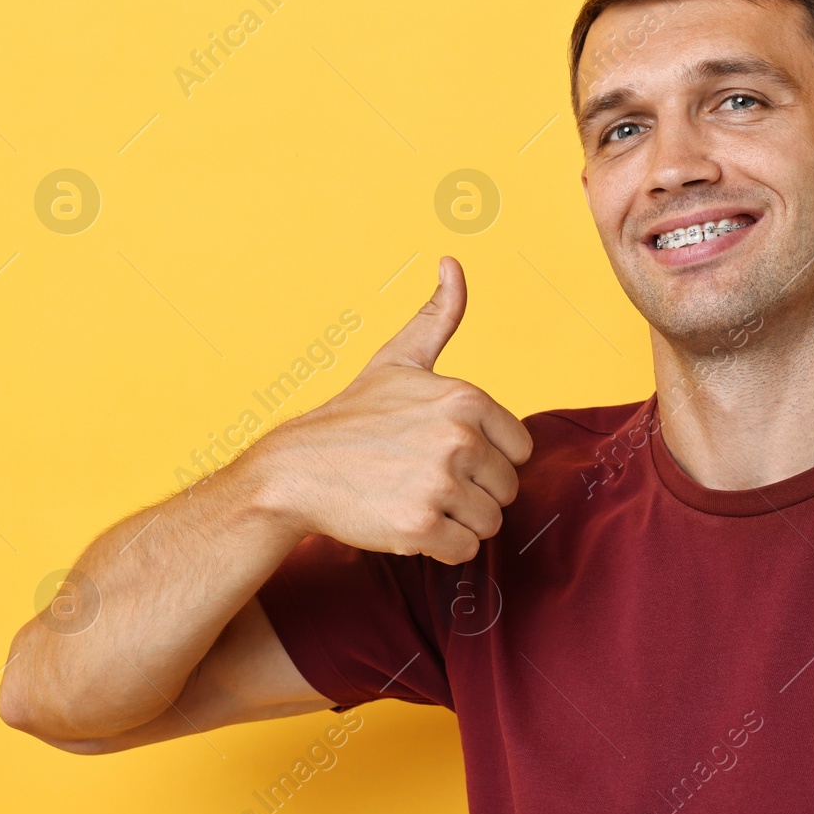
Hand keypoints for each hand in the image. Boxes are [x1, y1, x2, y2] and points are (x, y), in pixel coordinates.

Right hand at [258, 256, 533, 563]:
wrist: (295, 471)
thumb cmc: (353, 419)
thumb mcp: (398, 360)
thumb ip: (437, 317)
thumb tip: (453, 262)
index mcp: (466, 399)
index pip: (519, 451)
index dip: (485, 459)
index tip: (443, 453)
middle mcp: (459, 438)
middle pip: (507, 490)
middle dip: (472, 493)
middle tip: (423, 480)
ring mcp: (440, 483)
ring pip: (489, 523)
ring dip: (456, 522)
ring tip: (413, 499)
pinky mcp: (421, 527)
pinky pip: (464, 551)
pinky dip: (439, 548)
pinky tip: (405, 522)